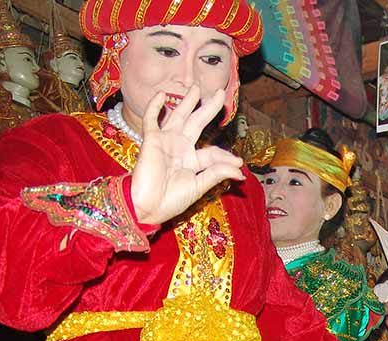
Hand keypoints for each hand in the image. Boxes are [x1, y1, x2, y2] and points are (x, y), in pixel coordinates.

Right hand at [130, 87, 245, 225]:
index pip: (213, 151)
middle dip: (209, 108)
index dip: (226, 156)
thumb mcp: (198, 186)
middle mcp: (180, 148)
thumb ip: (217, 174)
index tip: (239, 164)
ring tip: (195, 87)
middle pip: (198, 123)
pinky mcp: (151, 140)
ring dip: (187, 102)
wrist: (147, 206)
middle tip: (220, 92)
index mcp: (192, 161)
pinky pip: (152, 119)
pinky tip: (162, 95)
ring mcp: (166, 142)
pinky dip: (155, 107)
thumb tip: (240, 170)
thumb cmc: (171, 200)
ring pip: (179, 116)